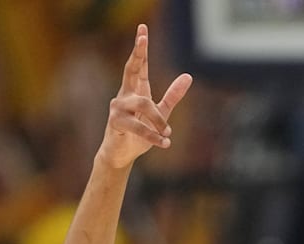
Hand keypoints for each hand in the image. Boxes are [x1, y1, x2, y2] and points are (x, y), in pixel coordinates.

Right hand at [99, 24, 192, 168]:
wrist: (122, 154)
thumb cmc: (140, 132)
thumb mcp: (161, 112)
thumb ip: (173, 95)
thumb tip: (188, 76)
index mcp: (136, 90)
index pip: (139, 65)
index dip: (141, 48)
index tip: (143, 30)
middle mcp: (125, 95)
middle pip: (131, 70)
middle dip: (137, 53)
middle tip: (143, 36)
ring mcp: (118, 108)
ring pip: (144, 104)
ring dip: (159, 121)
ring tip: (167, 134)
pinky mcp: (116, 123)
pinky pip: (139, 127)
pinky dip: (154, 136)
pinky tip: (165, 143)